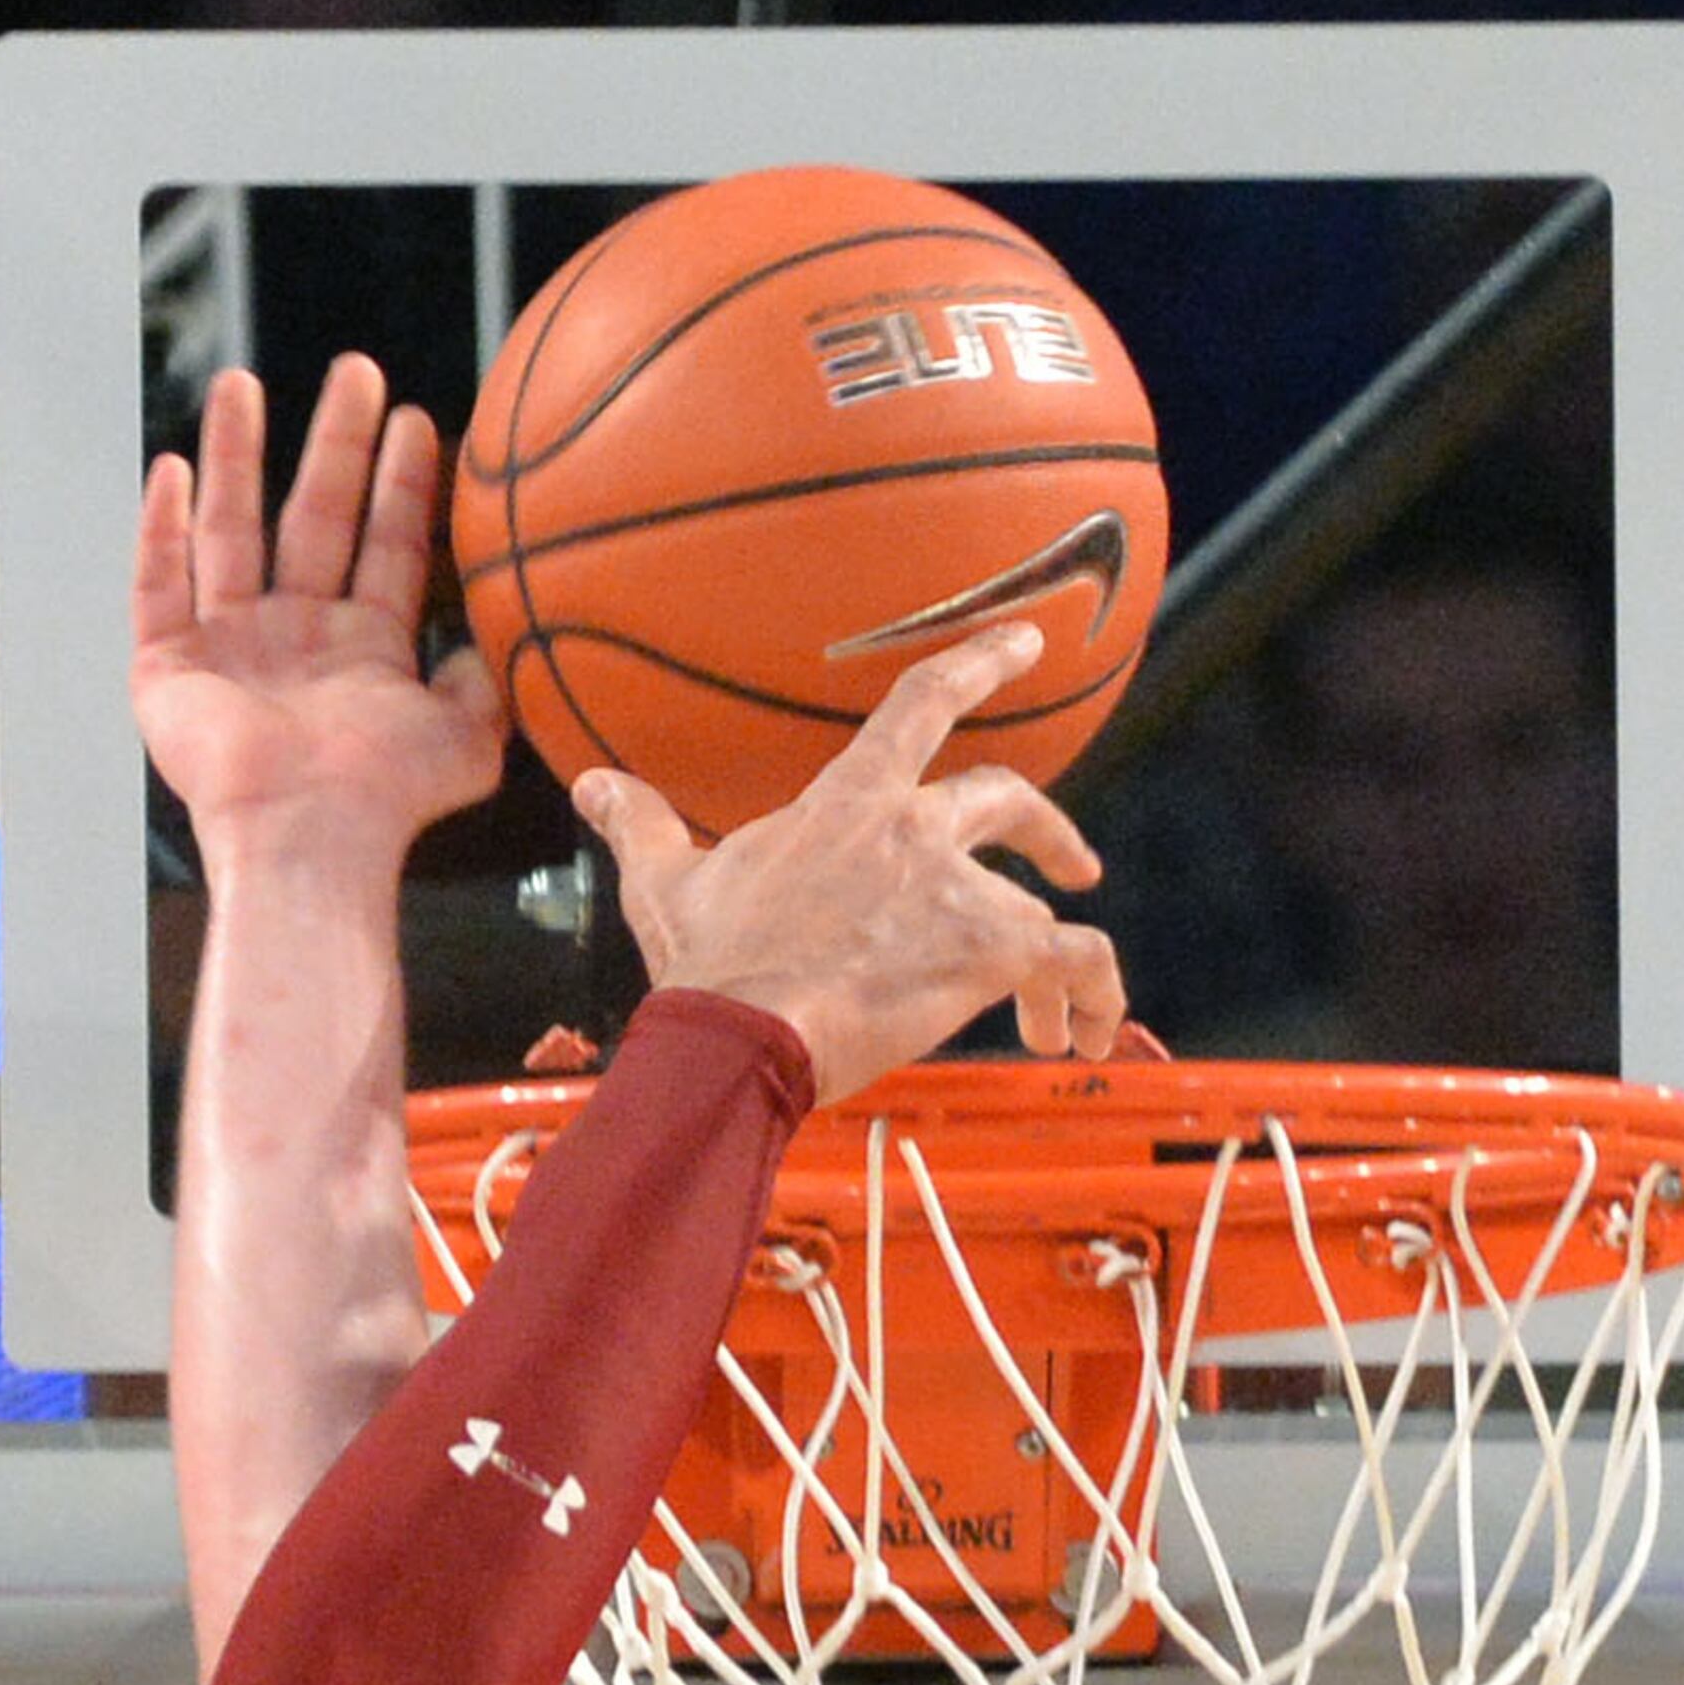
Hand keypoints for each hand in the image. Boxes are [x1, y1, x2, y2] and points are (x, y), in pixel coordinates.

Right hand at [134, 357, 504, 864]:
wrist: (308, 839)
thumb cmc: (384, 802)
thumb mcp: (468, 741)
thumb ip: (492, 682)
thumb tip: (518, 632)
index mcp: (360, 654)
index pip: (383, 548)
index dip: (399, 484)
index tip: (414, 418)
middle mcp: (294, 642)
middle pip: (312, 519)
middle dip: (334, 445)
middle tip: (357, 371)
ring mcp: (229, 652)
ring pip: (229, 533)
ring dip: (236, 458)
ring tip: (243, 384)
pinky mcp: (168, 671)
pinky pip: (157, 586)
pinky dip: (159, 530)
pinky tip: (171, 470)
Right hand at [579, 629, 1123, 1108]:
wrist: (741, 1039)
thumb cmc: (709, 967)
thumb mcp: (666, 883)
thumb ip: (642, 823)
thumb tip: (590, 783)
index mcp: (850, 799)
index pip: (924, 702)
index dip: (981, 663)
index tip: (1027, 645)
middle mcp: (916, 828)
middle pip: (1008, 799)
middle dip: (1049, 832)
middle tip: (1075, 864)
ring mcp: (958, 888)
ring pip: (1043, 907)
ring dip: (1058, 961)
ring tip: (1058, 1016)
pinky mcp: (990, 953)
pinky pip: (1078, 963)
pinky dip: (1093, 996)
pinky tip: (1084, 1033)